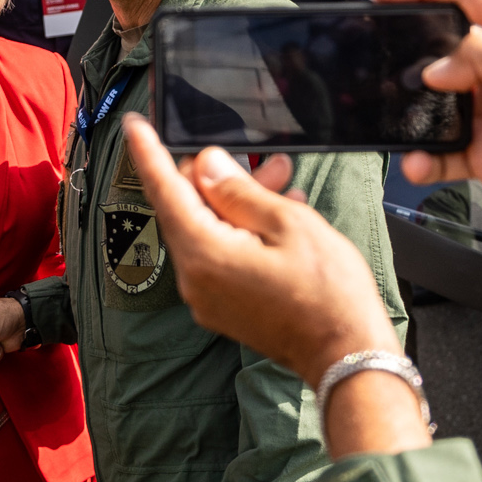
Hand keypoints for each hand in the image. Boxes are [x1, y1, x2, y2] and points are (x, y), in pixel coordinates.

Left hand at [124, 119, 430, 457]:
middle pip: (187, 210)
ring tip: (285, 186)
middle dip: (220, 178)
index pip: (163, 189)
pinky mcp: (222, 307)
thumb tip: (205, 166)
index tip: (134, 125)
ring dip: (239, 204)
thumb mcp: (288, 223)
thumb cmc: (328, 294)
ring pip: (207, 232)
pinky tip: (278, 218)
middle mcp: (193, 278)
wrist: (347, 356)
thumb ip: (238, 191)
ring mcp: (205, 297)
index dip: (149, 152)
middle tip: (265, 161)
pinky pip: (219, 256)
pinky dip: (240, 231)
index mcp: (203, 253)